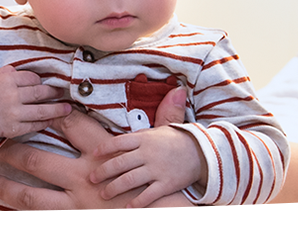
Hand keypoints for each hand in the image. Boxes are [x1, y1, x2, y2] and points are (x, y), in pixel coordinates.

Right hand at [0, 66, 70, 139]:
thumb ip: (13, 74)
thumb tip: (34, 76)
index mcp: (8, 78)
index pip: (33, 78)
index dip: (40, 81)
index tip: (44, 84)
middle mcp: (12, 94)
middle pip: (41, 92)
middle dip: (55, 93)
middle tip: (63, 93)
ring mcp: (14, 112)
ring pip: (42, 110)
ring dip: (57, 109)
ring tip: (67, 108)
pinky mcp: (13, 128)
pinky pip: (34, 125)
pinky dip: (45, 122)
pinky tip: (51, 120)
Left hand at [0, 109, 194, 210]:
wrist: (173, 214)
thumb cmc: (171, 181)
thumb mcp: (168, 147)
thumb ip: (167, 118)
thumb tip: (179, 89)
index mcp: (105, 154)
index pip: (72, 128)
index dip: (50, 116)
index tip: (30, 107)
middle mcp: (86, 178)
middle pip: (40, 162)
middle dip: (13, 152)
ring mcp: (81, 204)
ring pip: (34, 196)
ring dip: (7, 187)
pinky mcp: (82, 221)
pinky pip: (48, 218)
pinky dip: (26, 215)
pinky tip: (8, 211)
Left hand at [93, 87, 203, 209]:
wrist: (206, 155)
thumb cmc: (182, 140)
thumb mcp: (169, 126)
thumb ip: (162, 113)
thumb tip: (176, 89)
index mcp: (146, 138)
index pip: (119, 141)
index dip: (105, 148)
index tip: (95, 154)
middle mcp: (148, 153)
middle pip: (120, 163)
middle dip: (103, 171)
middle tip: (92, 178)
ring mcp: (157, 169)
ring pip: (129, 180)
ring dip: (114, 188)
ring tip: (104, 194)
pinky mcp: (166, 184)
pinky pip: (148, 195)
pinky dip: (136, 203)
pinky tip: (127, 208)